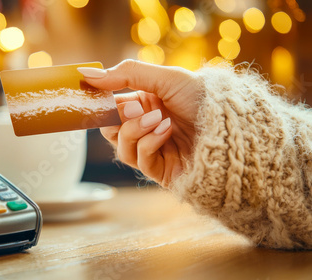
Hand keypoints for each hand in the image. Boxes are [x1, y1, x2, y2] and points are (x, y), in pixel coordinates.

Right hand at [78, 59, 203, 186]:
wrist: (234, 126)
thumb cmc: (203, 97)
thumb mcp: (164, 77)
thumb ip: (125, 74)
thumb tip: (86, 72)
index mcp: (145, 104)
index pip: (110, 106)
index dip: (101, 103)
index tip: (90, 96)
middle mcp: (146, 127)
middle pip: (110, 129)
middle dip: (119, 118)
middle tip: (135, 108)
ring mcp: (153, 150)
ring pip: (121, 146)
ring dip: (134, 130)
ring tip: (157, 118)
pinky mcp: (160, 170)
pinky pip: (140, 159)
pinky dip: (149, 142)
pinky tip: (166, 131)